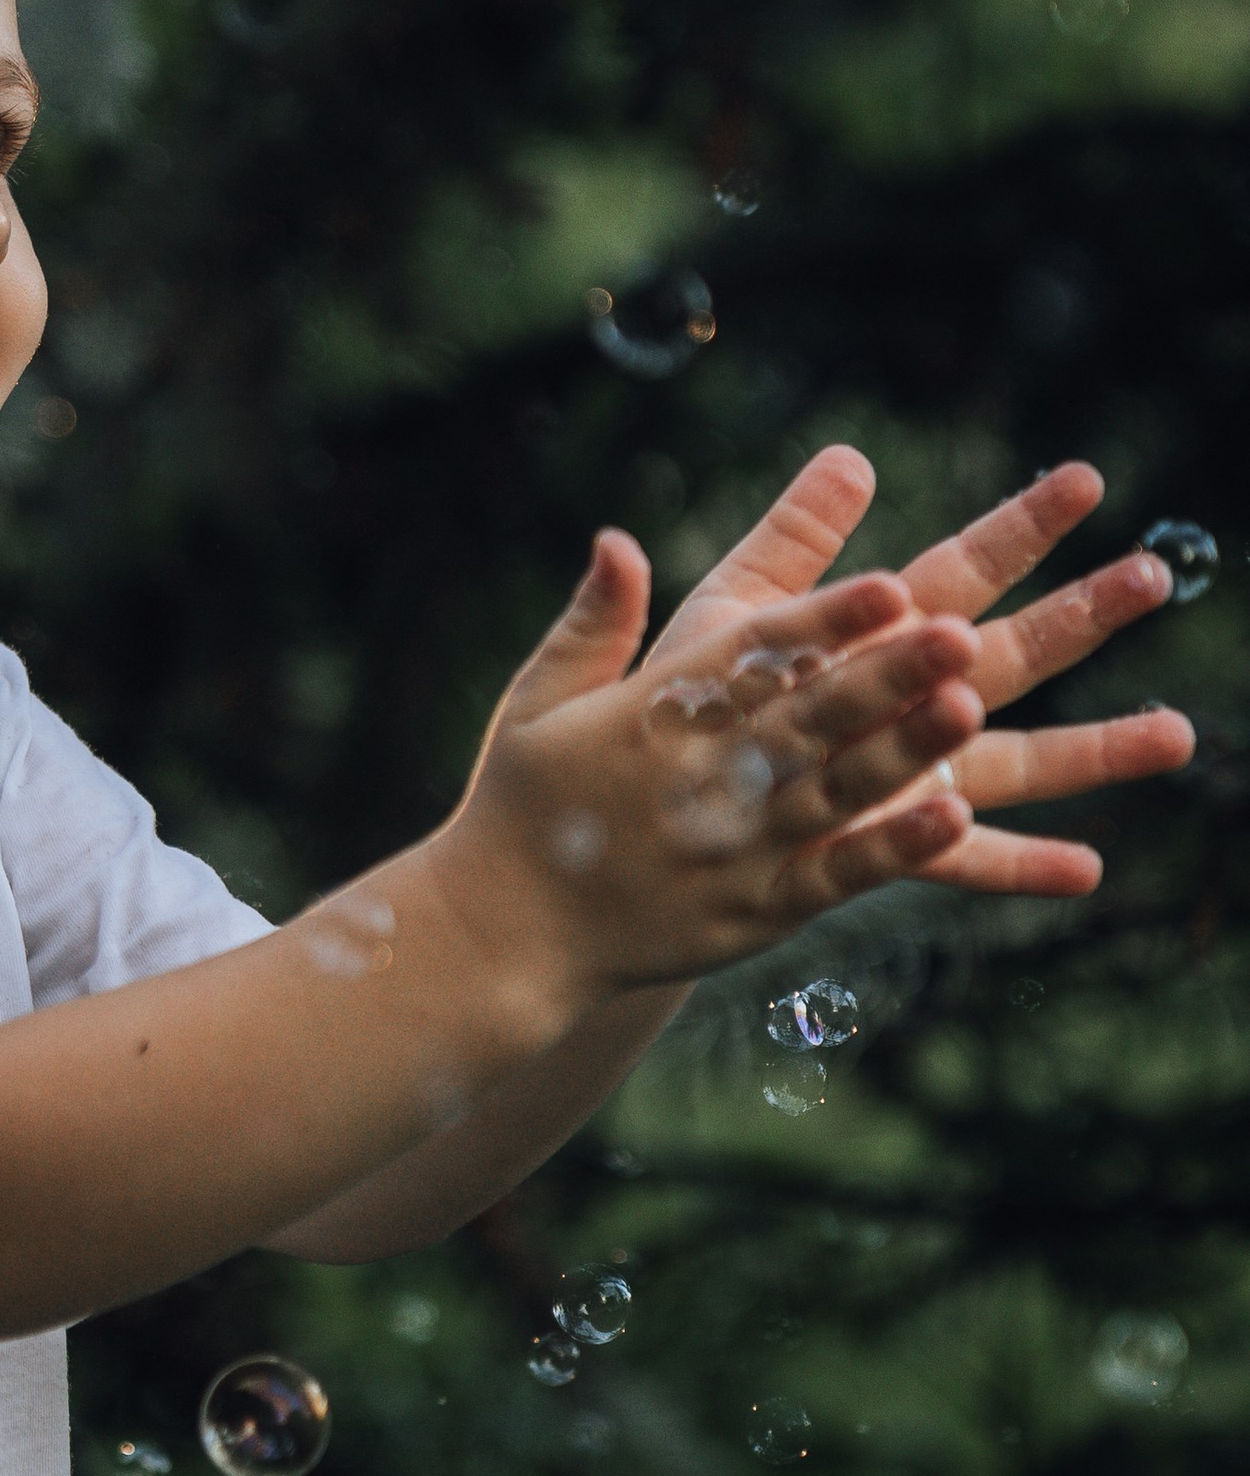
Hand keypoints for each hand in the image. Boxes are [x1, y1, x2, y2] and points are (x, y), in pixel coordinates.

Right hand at [435, 533, 979, 997]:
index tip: (891, 587)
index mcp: (654, 715)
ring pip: (836, 791)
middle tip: (960, 632)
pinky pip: (836, 876)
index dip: (825, 623)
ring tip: (970, 706)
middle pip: (809, 717)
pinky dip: (895, 849)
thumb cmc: (525, 805)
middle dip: (887, 675)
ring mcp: (735, 849)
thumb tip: (618, 539)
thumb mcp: (538, 701)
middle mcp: (701, 778)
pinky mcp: (756, 911)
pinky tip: (956, 817)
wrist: (505, 935)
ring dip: (907, 750)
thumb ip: (592, 621)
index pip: (753, 657)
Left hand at [646, 446, 1194, 894]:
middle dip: (1081, 618)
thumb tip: (851, 457)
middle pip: (1008, 654)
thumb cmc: (686, 704)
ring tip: (1178, 735)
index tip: (1085, 480)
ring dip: (1094, 749)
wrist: (646, 818)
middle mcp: (907, 704)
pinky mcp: (879, 848)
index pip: (959, 569)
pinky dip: (1019, 865)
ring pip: (1014, 761)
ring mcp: (906, 779)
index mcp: (873, 634)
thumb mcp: (728, 612)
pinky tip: (1086, 869)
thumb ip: (787, 542)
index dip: (1018, 527)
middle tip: (1154, 576)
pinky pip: (959, 862)